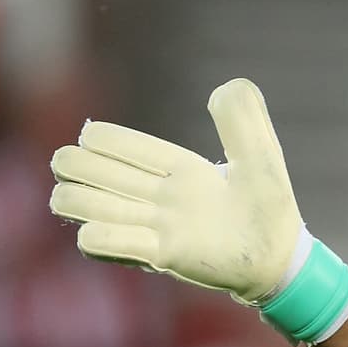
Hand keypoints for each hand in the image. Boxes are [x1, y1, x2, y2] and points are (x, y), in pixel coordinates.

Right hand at [49, 78, 347, 342]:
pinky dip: (99, 237)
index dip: (104, 140)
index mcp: (181, 169)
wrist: (279, 258)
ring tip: (68, 196)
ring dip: (77, 200)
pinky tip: (92, 232)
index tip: (89, 135)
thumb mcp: (261, 155)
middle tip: (69, 166)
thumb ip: (244, 119)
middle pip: (99, 175)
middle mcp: (162, 197)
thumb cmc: (270, 206)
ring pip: (95, 208)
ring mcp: (158, 226)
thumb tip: (222, 88)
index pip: (128, 148)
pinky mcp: (163, 255)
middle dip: (77, 167)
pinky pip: (116, 244)